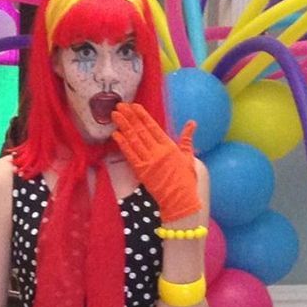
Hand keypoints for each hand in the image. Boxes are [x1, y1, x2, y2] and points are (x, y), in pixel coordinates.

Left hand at [112, 102, 200, 222]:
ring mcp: (148, 161)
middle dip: (129, 117)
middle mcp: (158, 151)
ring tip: (115, 115)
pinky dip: (122, 144)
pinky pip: (129, 155)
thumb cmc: (186, 180)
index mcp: (169, 146)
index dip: (142, 115)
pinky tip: (116, 134)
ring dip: (123, 126)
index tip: (134, 106)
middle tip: (119, 105)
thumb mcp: (189, 157)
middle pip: (140, 130)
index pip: (153, 127)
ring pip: (133, 140)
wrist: (180, 200)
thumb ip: (187, 139)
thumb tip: (192, 123)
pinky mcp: (141, 171)